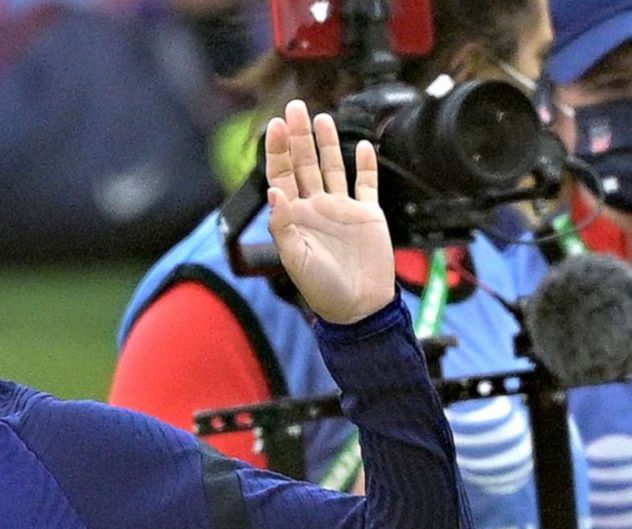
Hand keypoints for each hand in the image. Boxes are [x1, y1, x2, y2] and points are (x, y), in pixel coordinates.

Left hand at [265, 99, 395, 324]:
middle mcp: (316, 207)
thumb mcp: (296, 259)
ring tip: (322, 118)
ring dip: (327, 143)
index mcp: (294, 216)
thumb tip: (274, 192)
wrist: (358, 306)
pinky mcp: (367, 214)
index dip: (278, 150)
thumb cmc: (322, 288)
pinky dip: (365, 165)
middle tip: (295, 107)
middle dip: (298, 136)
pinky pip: (366, 184)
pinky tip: (363, 146)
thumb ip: (284, 226)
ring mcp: (342, 209)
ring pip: (332, 167)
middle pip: (305, 163)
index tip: (274, 125)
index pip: (282, 175)